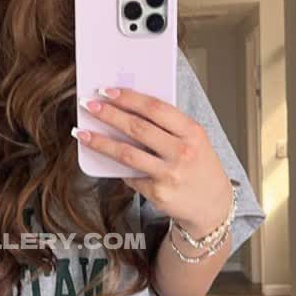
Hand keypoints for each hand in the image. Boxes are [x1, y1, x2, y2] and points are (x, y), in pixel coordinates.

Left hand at [75, 86, 231, 235]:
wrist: (213, 205)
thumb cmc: (200, 167)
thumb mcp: (194, 140)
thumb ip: (168, 126)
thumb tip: (128, 109)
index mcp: (192, 132)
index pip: (155, 108)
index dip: (128, 98)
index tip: (107, 91)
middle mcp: (181, 152)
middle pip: (137, 128)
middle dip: (108, 114)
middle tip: (88, 105)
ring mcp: (169, 174)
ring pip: (126, 153)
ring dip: (100, 141)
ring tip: (81, 132)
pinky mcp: (157, 193)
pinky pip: (130, 175)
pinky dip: (117, 167)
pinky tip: (105, 159)